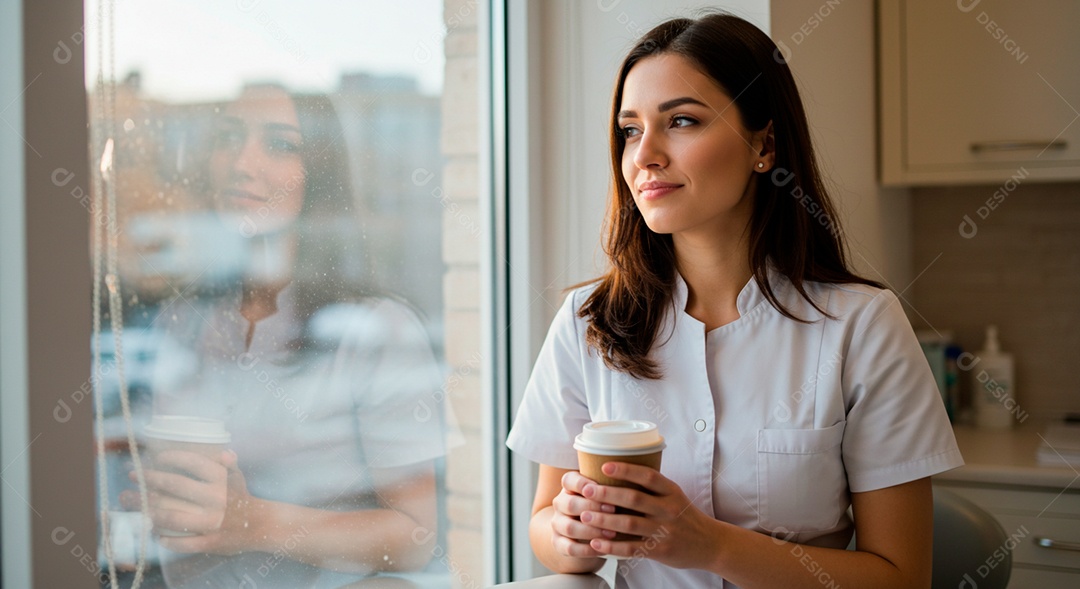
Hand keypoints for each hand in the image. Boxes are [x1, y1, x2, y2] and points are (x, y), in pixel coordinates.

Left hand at [122, 449, 259, 553]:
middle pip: (173, 488)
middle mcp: (215, 499)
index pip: (191, 463)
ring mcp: (211, 522)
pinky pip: (180, 542)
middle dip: (148, 481)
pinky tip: (154, 532)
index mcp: (221, 480)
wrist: (261, 526)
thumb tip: (224, 452)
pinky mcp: (209, 542)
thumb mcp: (237, 477)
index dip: (170, 458)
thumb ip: (227, 464)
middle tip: (132, 476)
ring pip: (170, 516)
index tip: (155, 457)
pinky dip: (165, 539)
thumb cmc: (242, 498)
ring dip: (147, 510)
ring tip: (132, 503)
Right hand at [548, 470, 617, 558]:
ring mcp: (557, 524)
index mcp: (569, 487)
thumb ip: (612, 485)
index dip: (583, 483)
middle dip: (592, 507)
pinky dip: (587, 550)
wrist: (585, 535)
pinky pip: (570, 548)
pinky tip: (604, 549)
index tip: (602, 486)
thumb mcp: (605, 494)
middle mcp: (560, 504)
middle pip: (569, 503)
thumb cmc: (603, 508)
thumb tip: (635, 477)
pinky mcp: (559, 544)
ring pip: (570, 527)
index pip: (569, 480)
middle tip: (614, 509)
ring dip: (592, 530)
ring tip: (612, 532)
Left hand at [578, 462, 720, 568]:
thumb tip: (617, 471)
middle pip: (634, 499)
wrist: (710, 544)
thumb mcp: (674, 495)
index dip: (625, 470)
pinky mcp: (660, 551)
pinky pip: (632, 549)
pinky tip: (595, 544)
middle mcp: (668, 509)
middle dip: (607, 494)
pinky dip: (612, 547)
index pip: (648, 476)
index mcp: (671, 491)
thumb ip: (652, 487)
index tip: (604, 466)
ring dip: (604, 520)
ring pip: (629, 524)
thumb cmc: (685, 516)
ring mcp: (664, 531)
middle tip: (586, 490)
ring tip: (584, 517)